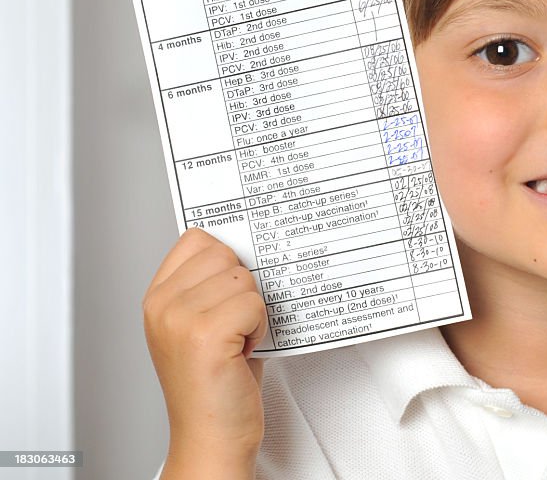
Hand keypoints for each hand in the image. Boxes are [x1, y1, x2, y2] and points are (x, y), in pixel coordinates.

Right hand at [143, 229, 267, 478]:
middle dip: (243, 288)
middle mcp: (162, 305)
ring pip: (244, 278)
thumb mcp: (199, 325)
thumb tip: (247, 249)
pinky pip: (254, 303)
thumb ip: (209, 286)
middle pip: (225, 253)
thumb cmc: (216, 383)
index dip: (226, 260)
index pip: (198, 239)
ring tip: (237, 341)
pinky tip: (243, 351)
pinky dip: (260, 327)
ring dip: (253, 310)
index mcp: (157, 297)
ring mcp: (180, 318)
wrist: (212, 436)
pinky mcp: (205, 335)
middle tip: (234, 326)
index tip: (229, 291)